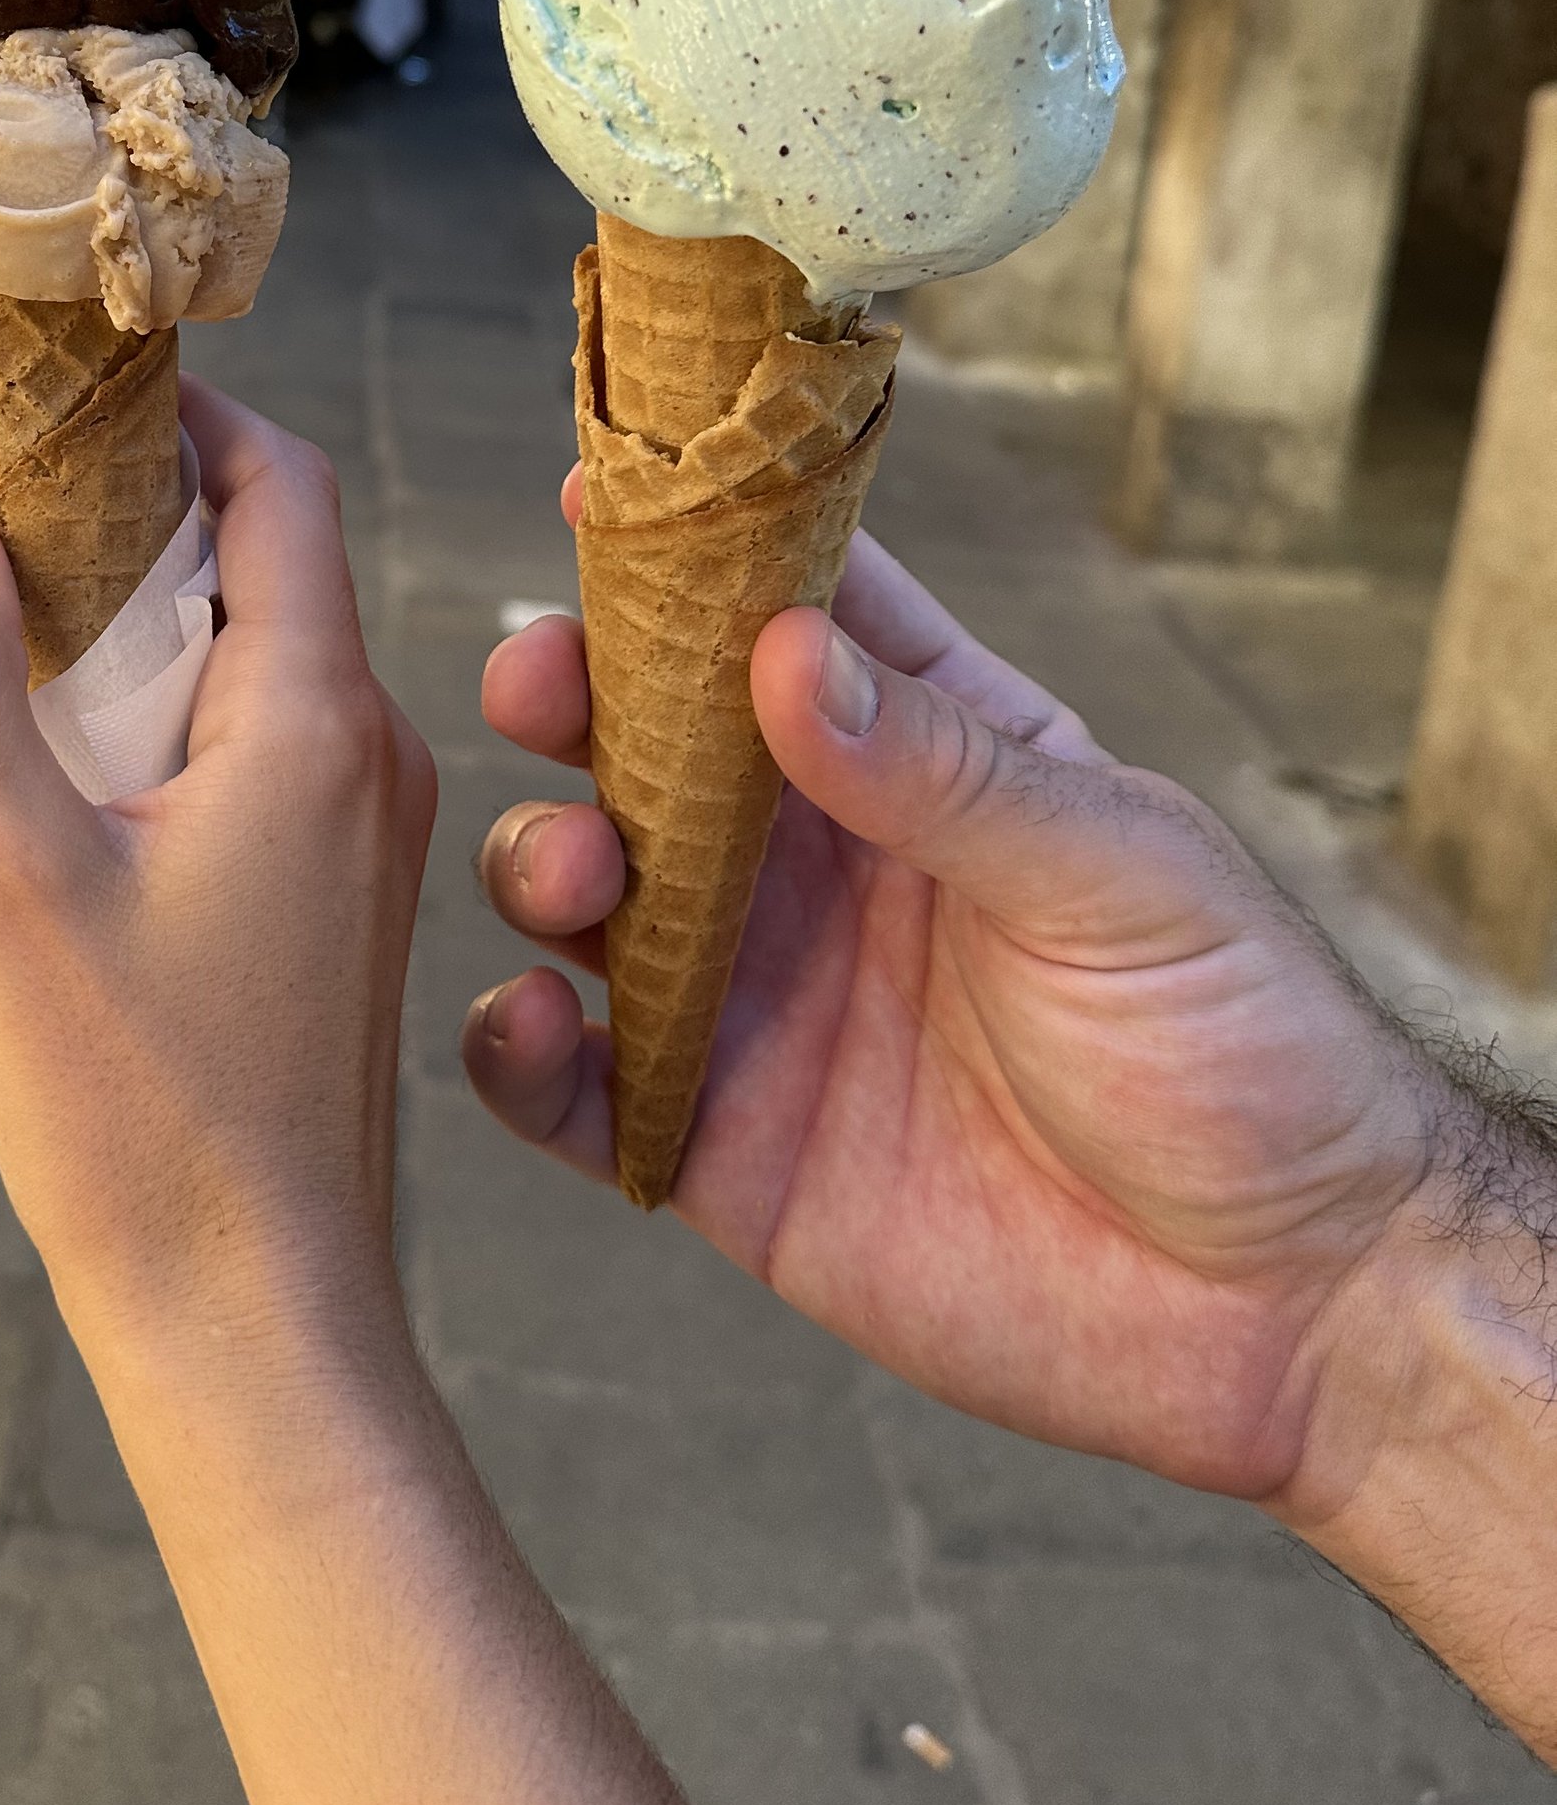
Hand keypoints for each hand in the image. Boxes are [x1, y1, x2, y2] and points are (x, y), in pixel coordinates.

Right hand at [0, 390, 772, 1804]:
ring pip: (264, 660)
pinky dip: (171, 717)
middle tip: (5, 502)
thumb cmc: (136, 1117)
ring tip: (15, 631)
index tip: (69, 398)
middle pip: (274, 561)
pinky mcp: (335, 909)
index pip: (284, 486)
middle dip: (143, 514)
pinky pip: (264, 750)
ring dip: (150, 624)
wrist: (254, 1325)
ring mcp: (363, 839)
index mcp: (312, 722)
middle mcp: (366, 758)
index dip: (184, 418)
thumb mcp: (1, 884)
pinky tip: (70, 774)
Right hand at [466, 520, 1444, 1515]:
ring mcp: (760, 1001)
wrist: (1289, 1310)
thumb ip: (940, 772)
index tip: (607, 495)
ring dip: (542, 860)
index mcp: (927, 755)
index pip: (793, 616)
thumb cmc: (1243, 1050)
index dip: (694, 552)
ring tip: (578, 876)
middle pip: (649, 744)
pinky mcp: (723, 1146)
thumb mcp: (1115, 875)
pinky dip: (515, 1051)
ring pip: (586, 897)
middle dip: (573, 697)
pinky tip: (530, 1025)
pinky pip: (573, 1090)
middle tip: (542, 684)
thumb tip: (787, 656)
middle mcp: (819, 862)